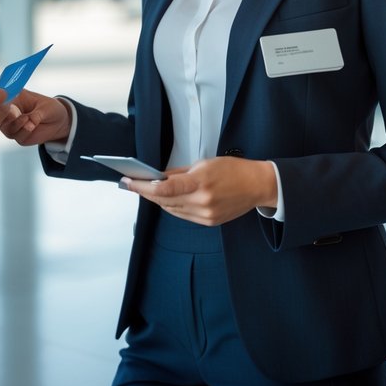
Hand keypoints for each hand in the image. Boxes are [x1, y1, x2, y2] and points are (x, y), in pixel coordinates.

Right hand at [0, 88, 71, 145]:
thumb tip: (28, 121)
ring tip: (29, 120)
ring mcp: (13, 125)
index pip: (0, 100)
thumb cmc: (50, 108)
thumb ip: (34, 115)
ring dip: (16, 125)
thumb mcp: (45, 108)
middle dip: (6, 116)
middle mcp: (10, 112)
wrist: (59, 122)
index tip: (6, 103)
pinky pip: (17, 136)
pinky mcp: (19, 136)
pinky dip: (24, 132)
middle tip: (16, 114)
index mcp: (13, 98)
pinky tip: (31, 126)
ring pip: (6, 128)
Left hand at [124, 157, 277, 226]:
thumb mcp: (204, 163)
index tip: (129, 181)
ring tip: (147, 190)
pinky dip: (173, 207)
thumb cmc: (233, 170)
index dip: (143, 186)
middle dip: (146, 192)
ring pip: (171, 209)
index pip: (164, 188)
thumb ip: (180, 172)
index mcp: (201, 182)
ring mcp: (205, 215)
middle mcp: (202, 202)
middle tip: (132, 184)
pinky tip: (167, 199)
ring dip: (158, 200)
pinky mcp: (209, 222)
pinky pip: (183, 215)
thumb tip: (159, 176)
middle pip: (164, 200)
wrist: (256, 186)